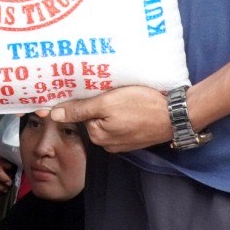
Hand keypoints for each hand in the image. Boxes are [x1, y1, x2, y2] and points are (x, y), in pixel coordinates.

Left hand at [47, 85, 170, 153]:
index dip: (86, 97)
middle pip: (95, 116)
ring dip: (114, 106)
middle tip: (114, 88)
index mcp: (98, 135)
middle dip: (101, 102)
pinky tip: (134, 104)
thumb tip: (53, 115)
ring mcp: (122, 141)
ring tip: (127, 95)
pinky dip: (125, 113)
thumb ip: (80, 110)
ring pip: (109, 118)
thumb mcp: (107, 103)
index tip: (94, 87)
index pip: (81, 113)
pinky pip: (122, 122)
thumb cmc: (143, 106)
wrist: (176, 115)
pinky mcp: (135, 137)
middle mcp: (107, 143)